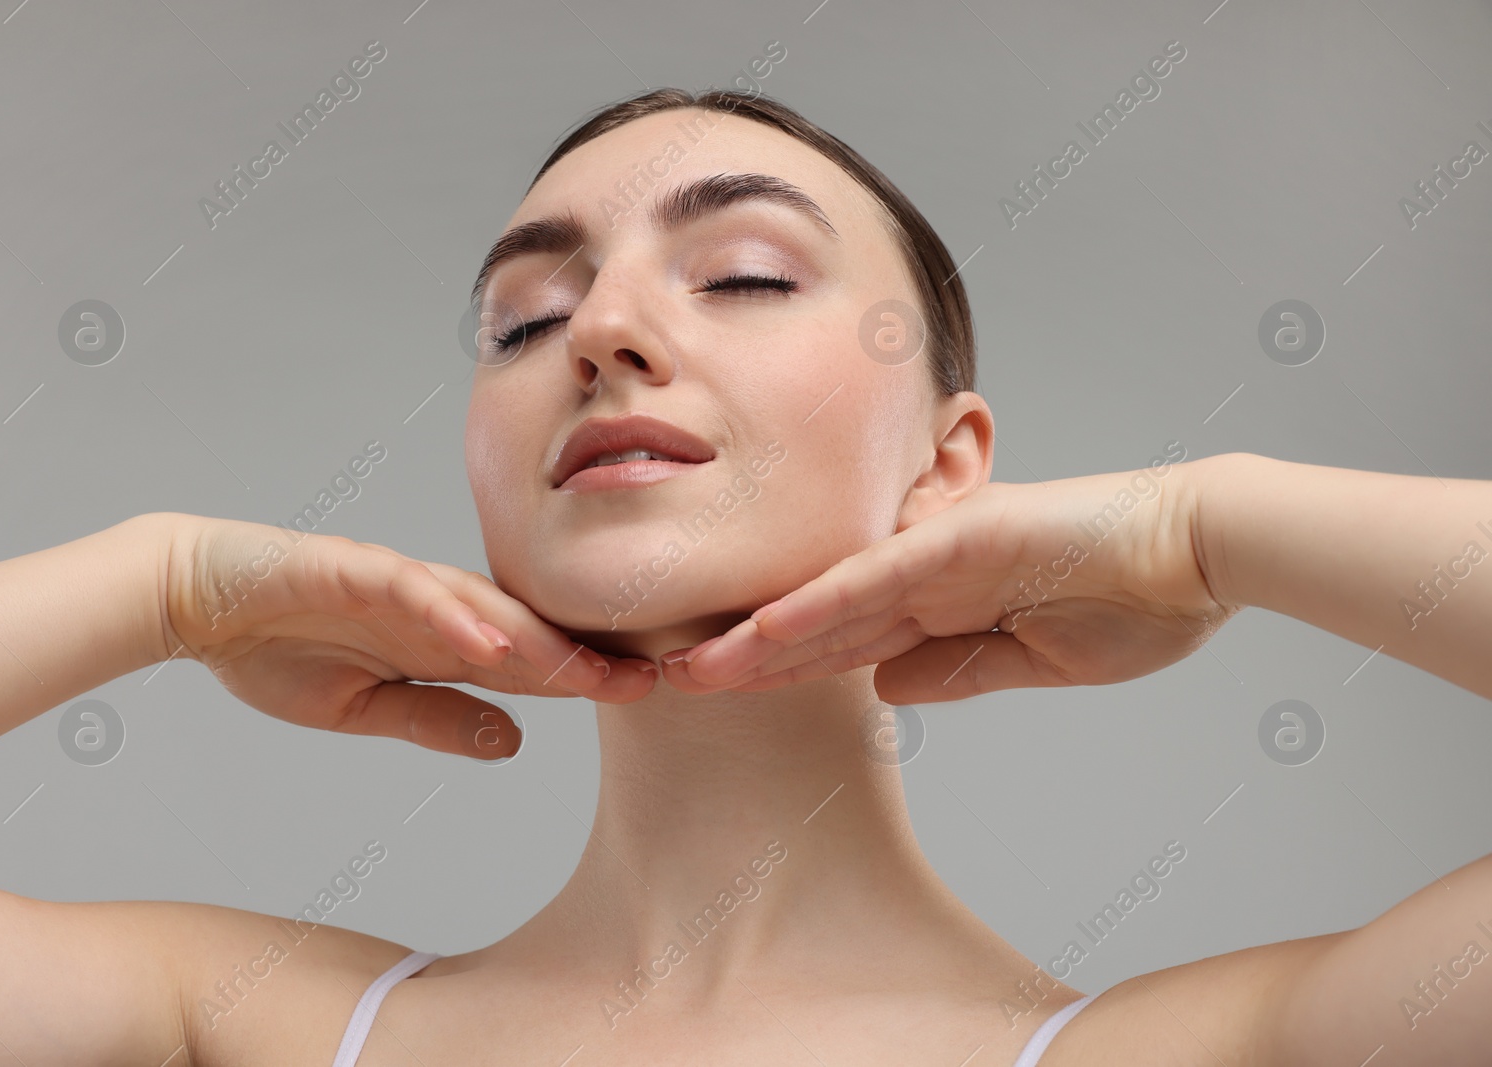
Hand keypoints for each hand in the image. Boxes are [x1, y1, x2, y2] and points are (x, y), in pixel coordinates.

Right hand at [157, 514, 657, 757]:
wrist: (198, 599)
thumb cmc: (279, 646)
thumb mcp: (367, 708)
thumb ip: (439, 718)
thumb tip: (515, 742)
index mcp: (440, 638)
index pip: (527, 660)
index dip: (584, 676)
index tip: (644, 695)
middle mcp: (433, 605)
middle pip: (523, 630)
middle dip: (585, 656)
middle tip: (650, 680)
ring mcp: (397, 582)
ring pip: (481, 605)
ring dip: (536, 637)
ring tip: (588, 670)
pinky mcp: (352, 568)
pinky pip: (409, 591)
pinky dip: (451, 614)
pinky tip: (490, 640)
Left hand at [656, 460, 1237, 702]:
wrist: (1200, 549)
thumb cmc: (1132, 600)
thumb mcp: (1032, 661)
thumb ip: (956, 671)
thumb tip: (885, 686)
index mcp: (942, 602)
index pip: (843, 642)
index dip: (779, 669)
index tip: (722, 694)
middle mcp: (926, 573)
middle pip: (816, 622)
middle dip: (743, 657)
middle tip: (669, 680)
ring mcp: (939, 552)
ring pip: (828, 602)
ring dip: (757, 640)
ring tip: (686, 671)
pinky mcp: (961, 540)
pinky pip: (874, 582)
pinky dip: (818, 610)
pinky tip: (762, 637)